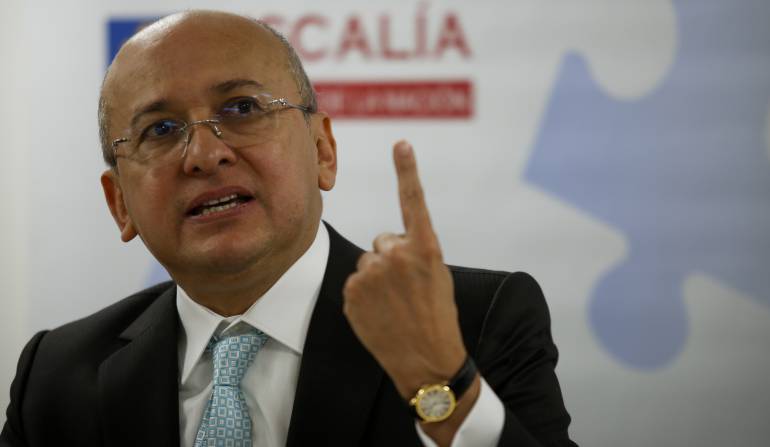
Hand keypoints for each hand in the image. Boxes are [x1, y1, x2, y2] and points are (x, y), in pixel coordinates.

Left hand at [342, 140, 467, 398]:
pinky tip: (380, 313)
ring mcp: (371, 273)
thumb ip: (414, 252)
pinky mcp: (351, 291)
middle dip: (392, 259)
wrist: (428, 361)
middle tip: (407, 289)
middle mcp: (397, 254)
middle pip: (384, 241)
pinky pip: (355, 282)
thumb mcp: (438, 276)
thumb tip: (386, 245)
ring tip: (395, 305)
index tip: (401, 143)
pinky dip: (364, 295)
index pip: (413, 201)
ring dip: (378, 278)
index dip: (407, 170)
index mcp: (425, 248)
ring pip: (368, 263)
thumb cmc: (438, 317)